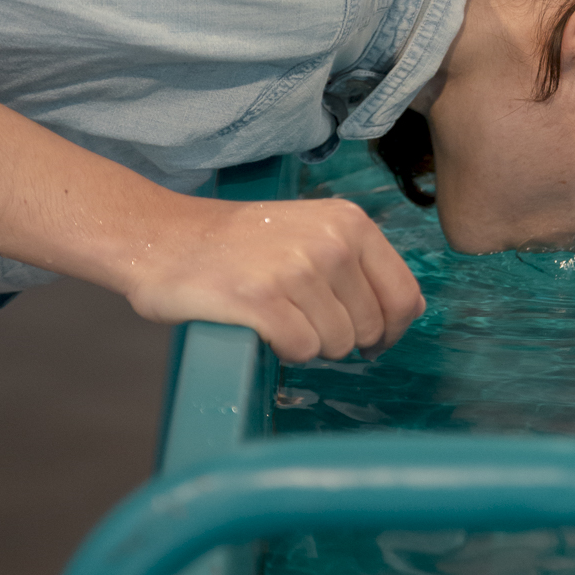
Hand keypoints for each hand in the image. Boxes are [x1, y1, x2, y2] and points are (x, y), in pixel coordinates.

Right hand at [123, 195, 425, 364]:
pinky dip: (283, 350)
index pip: (404, 296)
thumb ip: (363, 265)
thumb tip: (410, 312)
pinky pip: (301, 351)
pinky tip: (261, 326)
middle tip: (302, 320)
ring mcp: (297, 270)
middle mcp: (331, 242)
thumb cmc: (241, 243)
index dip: (391, 330)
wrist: (163, 237)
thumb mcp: (313, 231)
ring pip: (336, 344)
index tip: (369, 340)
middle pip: (370, 328)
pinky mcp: (262, 300)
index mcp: (351, 222)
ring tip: (277, 316)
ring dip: (309, 344)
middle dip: (341, 338)